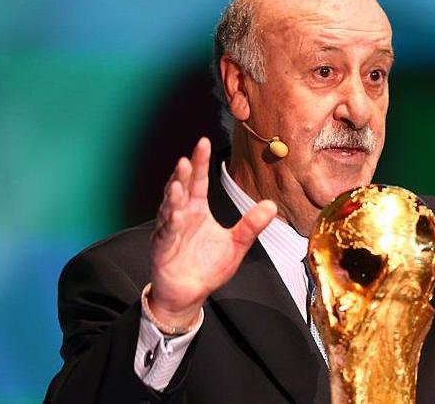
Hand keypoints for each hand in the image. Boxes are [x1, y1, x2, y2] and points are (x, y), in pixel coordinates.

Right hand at [148, 137, 276, 328]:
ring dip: (173, 195)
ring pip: (169, 208)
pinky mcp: (163, 248)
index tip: (203, 142)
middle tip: (188, 157)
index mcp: (197, 210)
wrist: (190, 293)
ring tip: (178, 181)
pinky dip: (170, 223)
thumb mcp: (237, 244)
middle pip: (181, 188)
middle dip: (183, 173)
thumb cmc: (208, 267)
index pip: (198, 181)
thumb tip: (272, 205)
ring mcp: (169, 230)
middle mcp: (181, 215)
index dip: (199, 162)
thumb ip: (251, 224)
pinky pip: (166, 233)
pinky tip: (176, 214)